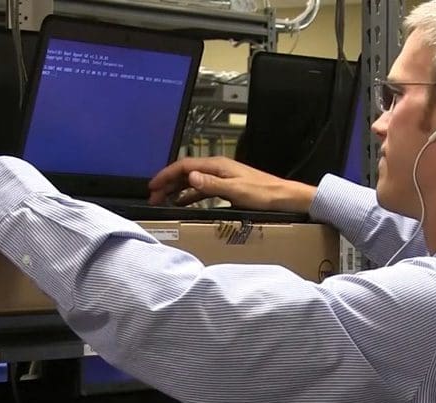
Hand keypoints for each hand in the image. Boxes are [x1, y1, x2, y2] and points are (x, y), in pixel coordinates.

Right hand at [148, 156, 315, 212]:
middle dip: (167, 183)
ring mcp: (221, 177)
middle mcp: (217, 168)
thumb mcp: (235, 191)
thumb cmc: (263, 194)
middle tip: (153, 196)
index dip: (166, 175)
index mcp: (217, 165)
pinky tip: (181, 203)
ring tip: (162, 201)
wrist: (283, 197)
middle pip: (185, 173)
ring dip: (175, 190)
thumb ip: (211, 184)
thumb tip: (190, 177)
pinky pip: (200, 189)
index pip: (184, 166)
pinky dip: (188, 195)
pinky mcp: (225, 186)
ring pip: (191, 181)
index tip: (153, 185)